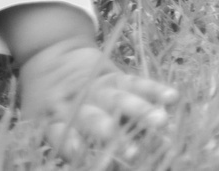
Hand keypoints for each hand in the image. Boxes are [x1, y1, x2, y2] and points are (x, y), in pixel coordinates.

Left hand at [15, 36, 173, 158]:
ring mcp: (96, 90)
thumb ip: (69, 146)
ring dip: (139, 111)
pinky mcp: (114, 77)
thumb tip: (101, 163)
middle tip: (131, 150)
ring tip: (160, 122)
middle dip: (111, 133)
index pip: (60, 136)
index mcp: (54, 122)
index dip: (70, 146)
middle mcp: (75, 107)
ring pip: (117, 99)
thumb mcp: (47, 125)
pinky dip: (154, 90)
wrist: (52, 58)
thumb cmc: (53, 107)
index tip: (80, 152)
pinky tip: (172, 98)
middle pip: (91, 119)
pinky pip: (135, 83)